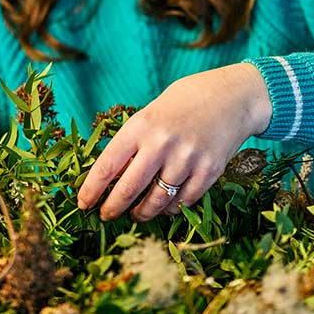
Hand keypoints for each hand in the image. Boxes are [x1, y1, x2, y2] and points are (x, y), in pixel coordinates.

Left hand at [76, 63, 271, 221]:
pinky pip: (183, 202)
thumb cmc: (183, 103)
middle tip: (105, 215)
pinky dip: (171, 208)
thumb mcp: (152, 115)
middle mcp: (162, 143)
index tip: (82, 203)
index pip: (108, 165)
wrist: (231, 97)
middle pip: (129, 189)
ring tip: (137, 214)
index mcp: (141, 126)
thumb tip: (111, 177)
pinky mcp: (209, 171)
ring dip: (143, 213)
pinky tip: (166, 206)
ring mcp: (187, 159)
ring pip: (157, 200)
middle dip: (113, 208)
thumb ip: (134, 143)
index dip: (91, 189)